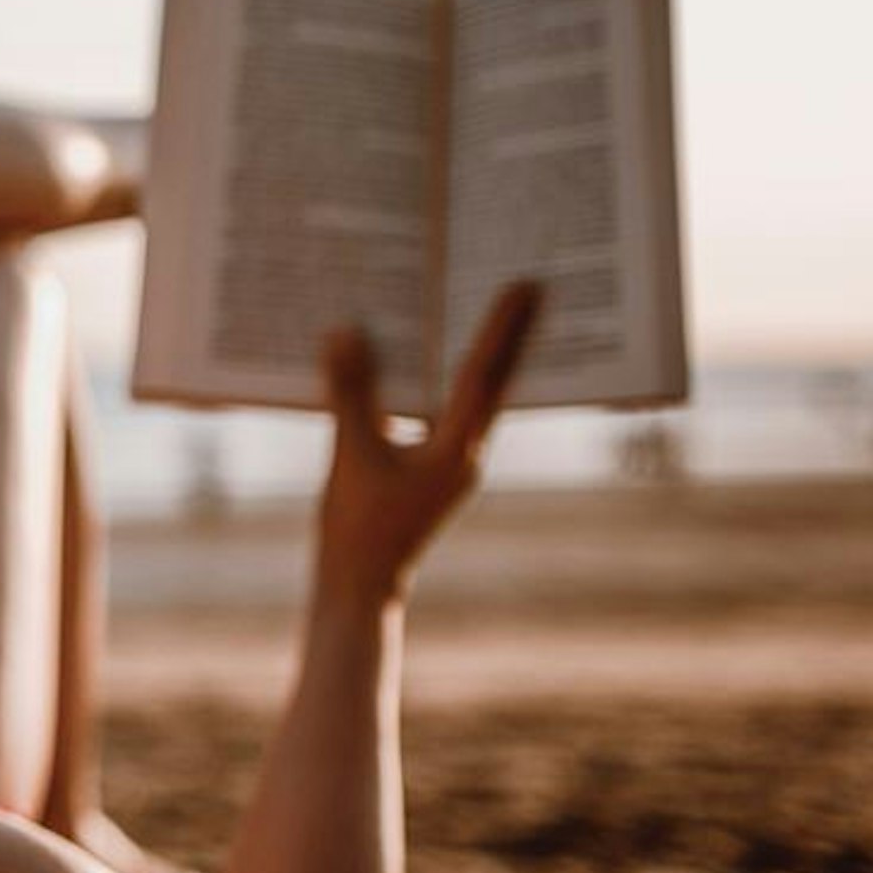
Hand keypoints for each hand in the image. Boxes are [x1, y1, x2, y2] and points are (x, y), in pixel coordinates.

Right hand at [314, 282, 538, 608]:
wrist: (358, 586)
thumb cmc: (358, 528)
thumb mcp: (350, 455)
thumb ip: (351, 392)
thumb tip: (345, 331)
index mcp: (457, 452)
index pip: (483, 377)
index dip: (502, 328)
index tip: (526, 286)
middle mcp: (464, 454)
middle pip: (491, 382)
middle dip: (507, 334)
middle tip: (528, 285)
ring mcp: (448, 463)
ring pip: (469, 397)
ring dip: (477, 356)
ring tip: (486, 310)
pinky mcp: (427, 469)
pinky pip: (441, 412)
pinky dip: (438, 381)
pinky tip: (420, 361)